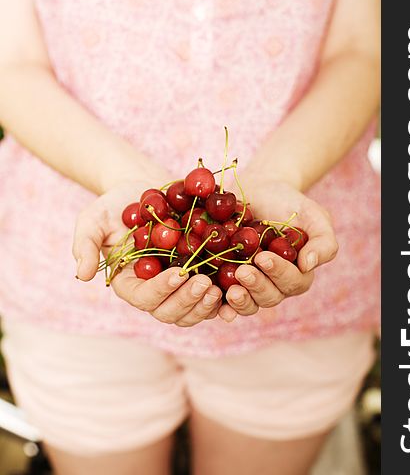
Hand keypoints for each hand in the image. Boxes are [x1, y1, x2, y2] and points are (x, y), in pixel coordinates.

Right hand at [72, 181, 222, 326]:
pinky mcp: (199, 275)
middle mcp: (154, 290)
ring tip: (218, 287)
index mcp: (129, 283)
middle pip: (169, 312)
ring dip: (205, 305)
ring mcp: (178, 286)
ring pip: (191, 310)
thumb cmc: (116, 204)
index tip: (177, 274)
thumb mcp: (93, 219)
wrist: (147, 190)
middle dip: (187, 301)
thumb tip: (82, 275)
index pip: (143, 298)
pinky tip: (235, 286)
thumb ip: (85, 244)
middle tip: (204, 283)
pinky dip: (223, 297)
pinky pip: (211, 296)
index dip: (160, 290)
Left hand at [218, 179, 337, 321]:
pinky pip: (225, 299)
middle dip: (256, 286)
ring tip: (230, 290)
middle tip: (242, 271)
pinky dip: (221, 305)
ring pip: (249, 303)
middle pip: (269, 297)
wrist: (261, 189)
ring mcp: (251, 283)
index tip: (263, 257)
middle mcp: (275, 284)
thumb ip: (323, 241)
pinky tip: (215, 300)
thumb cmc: (291, 203)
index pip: (292, 282)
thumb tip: (309, 264)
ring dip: (240, 301)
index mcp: (298, 273)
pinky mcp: (229, 278)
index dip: (278, 273)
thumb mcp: (314, 216)